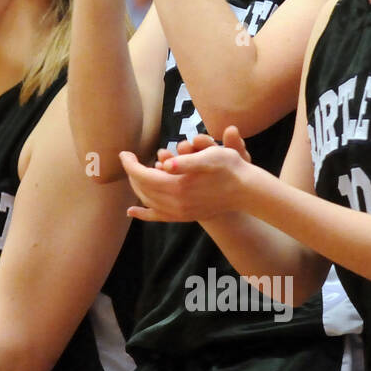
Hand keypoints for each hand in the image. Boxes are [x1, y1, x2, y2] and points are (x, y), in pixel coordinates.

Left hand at [120, 124, 251, 221]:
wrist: (247, 191)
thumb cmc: (230, 168)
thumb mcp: (211, 157)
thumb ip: (186, 161)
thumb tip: (166, 165)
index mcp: (178, 186)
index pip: (142, 175)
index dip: (130, 164)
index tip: (124, 153)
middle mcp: (176, 203)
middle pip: (142, 188)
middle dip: (132, 173)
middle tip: (129, 159)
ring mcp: (180, 212)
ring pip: (147, 200)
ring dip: (137, 186)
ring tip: (135, 172)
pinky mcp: (185, 216)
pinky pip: (157, 217)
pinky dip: (143, 213)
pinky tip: (132, 211)